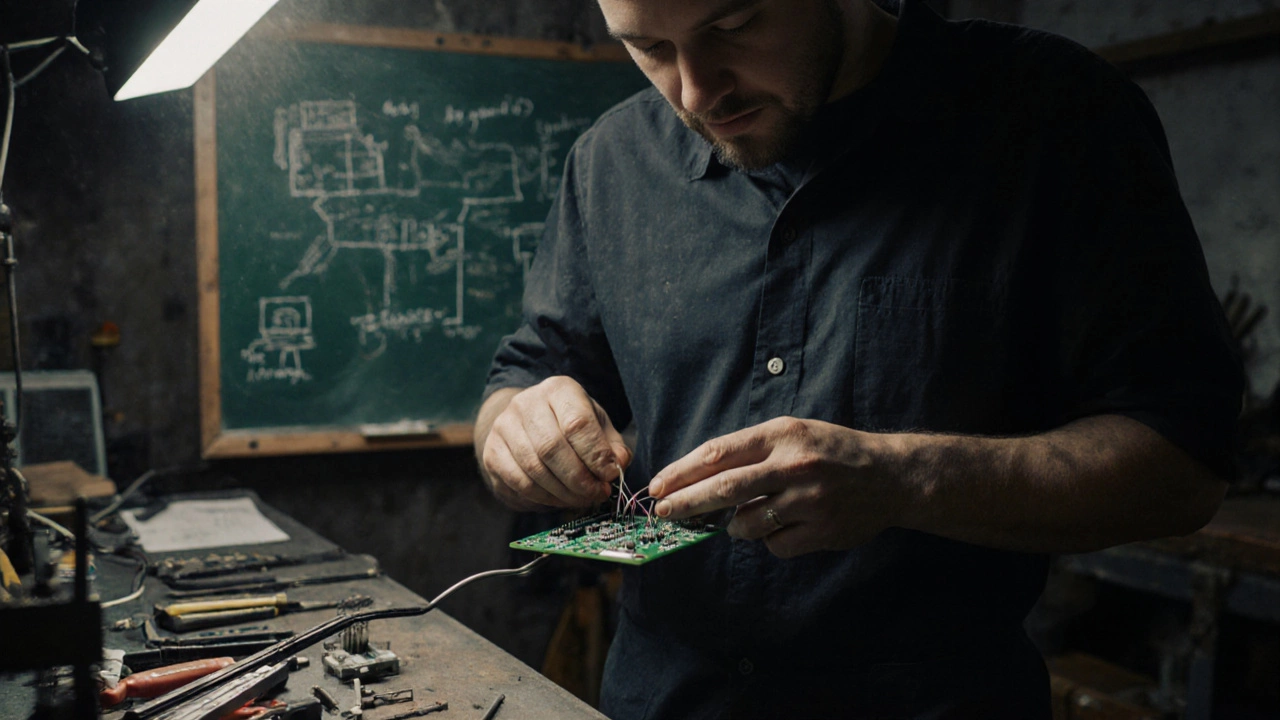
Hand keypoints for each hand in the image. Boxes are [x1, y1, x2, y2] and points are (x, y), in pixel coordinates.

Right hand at [481, 376, 631, 510]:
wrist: (526, 422)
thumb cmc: (569, 424)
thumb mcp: (597, 425)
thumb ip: (611, 445)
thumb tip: (618, 464)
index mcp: (557, 390)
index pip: (577, 423)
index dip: (595, 455)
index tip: (609, 475)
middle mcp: (525, 403)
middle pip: (552, 448)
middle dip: (579, 479)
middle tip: (596, 493)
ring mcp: (503, 428)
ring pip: (534, 470)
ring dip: (563, 493)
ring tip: (581, 499)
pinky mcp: (492, 453)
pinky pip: (518, 484)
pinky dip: (543, 498)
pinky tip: (559, 499)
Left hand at [648, 417, 910, 557]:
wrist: (890, 475)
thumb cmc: (830, 451)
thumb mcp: (792, 433)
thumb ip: (750, 452)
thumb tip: (697, 479)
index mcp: (781, 434)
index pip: (718, 453)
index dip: (682, 472)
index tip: (659, 487)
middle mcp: (794, 464)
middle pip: (724, 488)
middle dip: (686, 503)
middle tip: (662, 513)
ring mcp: (809, 499)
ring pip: (746, 523)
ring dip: (734, 525)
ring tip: (745, 516)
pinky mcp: (822, 530)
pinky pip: (774, 544)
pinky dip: (768, 539)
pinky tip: (784, 525)